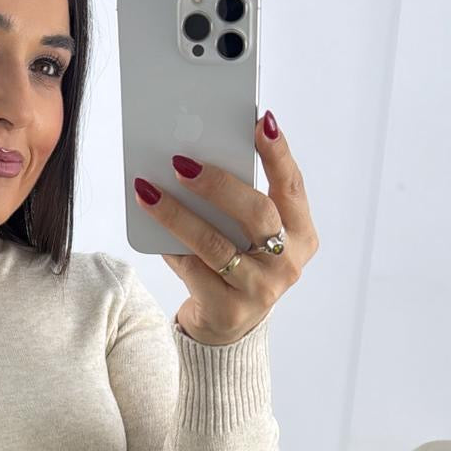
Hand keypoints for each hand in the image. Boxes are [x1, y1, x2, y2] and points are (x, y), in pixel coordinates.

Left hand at [133, 112, 319, 345]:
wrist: (226, 327)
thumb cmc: (239, 266)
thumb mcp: (251, 236)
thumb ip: (240, 205)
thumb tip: (196, 159)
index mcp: (302, 236)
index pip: (291, 187)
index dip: (277, 154)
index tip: (259, 123)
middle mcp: (288, 264)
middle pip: (256, 214)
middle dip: (218, 184)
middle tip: (183, 162)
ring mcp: (260, 290)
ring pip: (216, 245)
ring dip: (178, 214)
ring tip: (149, 190)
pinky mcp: (228, 310)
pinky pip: (193, 270)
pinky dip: (170, 245)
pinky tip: (150, 225)